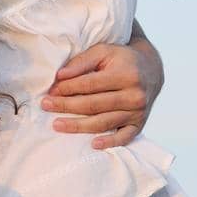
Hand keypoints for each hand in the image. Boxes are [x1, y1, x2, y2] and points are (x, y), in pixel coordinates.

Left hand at [42, 39, 160, 149]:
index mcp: (125, 74)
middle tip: (46, 106)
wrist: (151, 70)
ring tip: (57, 125)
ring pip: (104, 122)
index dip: (68, 89)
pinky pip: (124, 137)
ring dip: (79, 126)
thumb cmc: (121, 59)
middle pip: (94, 105)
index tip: (51, 92)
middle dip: (67, 106)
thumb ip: (81, 62)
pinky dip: (110, 143)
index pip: (90, 84)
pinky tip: (94, 144)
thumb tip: (60, 76)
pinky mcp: (140, 124)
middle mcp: (134, 95)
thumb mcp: (103, 52)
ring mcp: (138, 112)